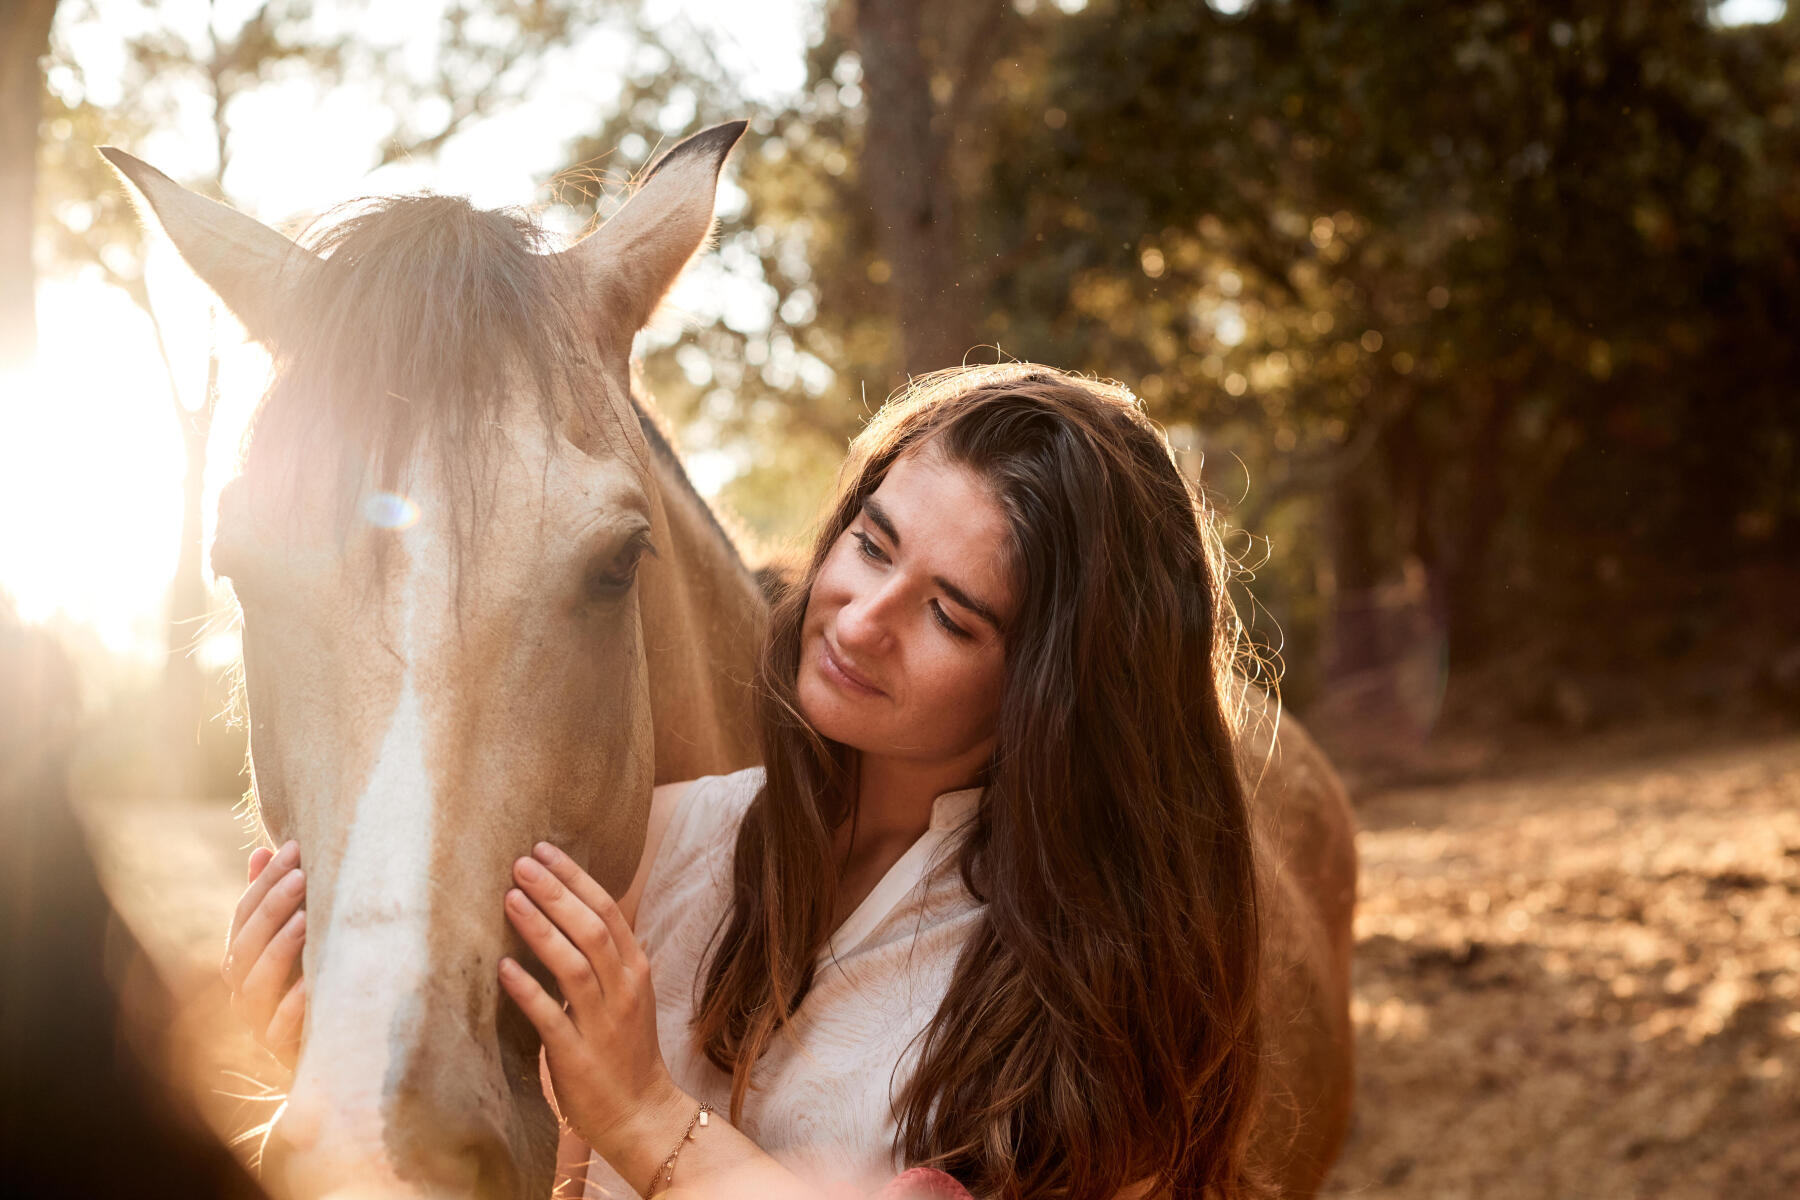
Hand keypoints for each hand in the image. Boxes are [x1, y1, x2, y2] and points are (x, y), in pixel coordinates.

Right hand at [223, 840, 307, 1068]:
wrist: (335, 1043)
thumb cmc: (314, 973)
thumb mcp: (298, 932)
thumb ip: (277, 900)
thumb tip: (263, 850)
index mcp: (243, 955)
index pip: (243, 913)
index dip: (265, 881)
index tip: (295, 848)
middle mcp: (242, 986)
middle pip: (246, 944)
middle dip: (272, 907)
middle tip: (302, 875)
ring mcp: (256, 1020)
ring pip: (255, 984)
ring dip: (279, 949)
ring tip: (306, 919)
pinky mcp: (279, 1048)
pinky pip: (277, 1029)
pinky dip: (292, 1005)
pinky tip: (312, 983)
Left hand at [499, 842, 688, 1161]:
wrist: (642, 1113)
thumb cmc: (626, 1049)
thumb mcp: (626, 993)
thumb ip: (604, 956)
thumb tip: (568, 912)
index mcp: (635, 969)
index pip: (607, 910)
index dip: (575, 877)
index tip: (544, 850)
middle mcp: (623, 989)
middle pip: (590, 928)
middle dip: (555, 892)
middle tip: (520, 862)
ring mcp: (603, 1022)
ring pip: (574, 964)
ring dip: (540, 928)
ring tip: (510, 899)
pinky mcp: (578, 1056)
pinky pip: (551, 1017)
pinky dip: (528, 989)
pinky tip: (503, 968)